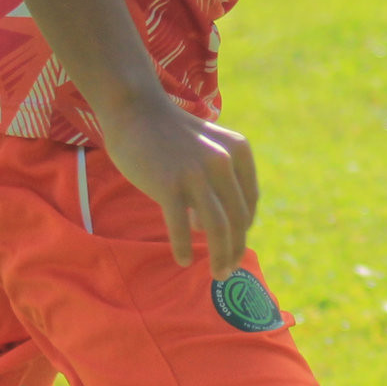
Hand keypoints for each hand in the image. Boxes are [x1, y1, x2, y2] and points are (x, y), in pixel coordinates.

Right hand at [93, 93, 258, 279]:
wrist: (136, 111)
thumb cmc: (170, 134)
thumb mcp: (208, 148)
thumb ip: (218, 181)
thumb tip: (212, 229)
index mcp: (239, 151)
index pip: (249, 202)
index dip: (244, 230)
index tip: (235, 247)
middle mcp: (223, 162)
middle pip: (237, 219)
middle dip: (234, 250)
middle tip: (227, 271)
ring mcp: (196, 173)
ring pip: (217, 228)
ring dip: (219, 257)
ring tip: (217, 274)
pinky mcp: (169, 185)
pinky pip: (182, 226)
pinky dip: (184, 247)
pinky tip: (182, 259)